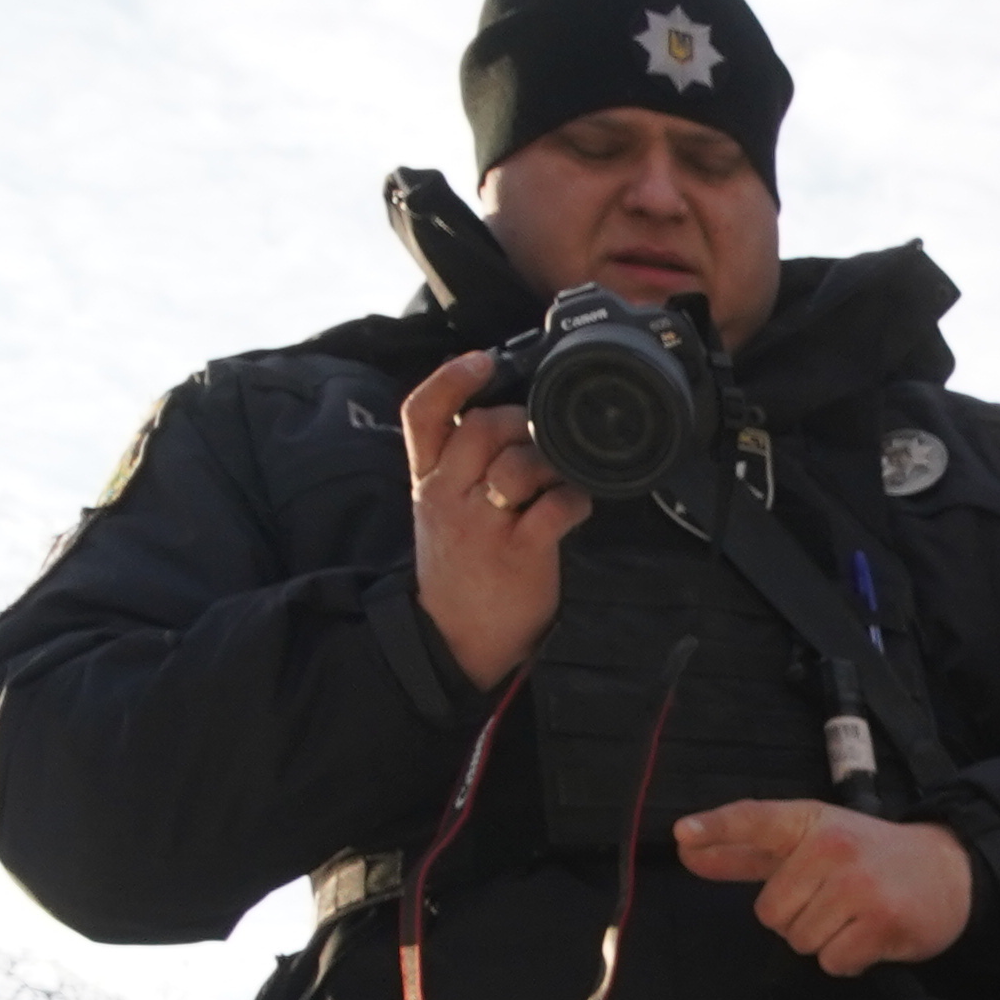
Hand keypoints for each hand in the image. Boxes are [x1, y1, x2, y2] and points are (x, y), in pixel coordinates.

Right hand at [401, 350, 584, 691]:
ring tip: (560, 475)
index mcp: (426, 480)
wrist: (453, 638)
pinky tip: (576, 505)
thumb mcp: (439, 509)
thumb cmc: (458, 568)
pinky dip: (575, 499)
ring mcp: (482, 524)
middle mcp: (448, 496)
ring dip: (551, 460)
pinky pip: (555, 507)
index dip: (450, 378)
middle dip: (521, 421)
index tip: (482, 360)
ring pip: (518, 463)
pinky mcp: (518, 553)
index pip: (423, 414)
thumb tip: (501, 418)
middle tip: (541, 436)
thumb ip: (458, 464)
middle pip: (482, 427)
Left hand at [675, 800, 975, 975]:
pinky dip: (847, 959)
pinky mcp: (882, 922)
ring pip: (800, 940)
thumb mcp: (811, 843)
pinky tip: (868, 937)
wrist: (950, 871)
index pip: (756, 820)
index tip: (681, 836)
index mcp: (810, 823)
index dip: (718, 828)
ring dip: (823, 940)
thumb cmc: (869, 857)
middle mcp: (832, 848)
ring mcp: (859, 886)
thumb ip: (748, 852)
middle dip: (796, 918)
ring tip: (854, 918)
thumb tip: (688, 851)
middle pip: (771, 913)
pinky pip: (833, 961)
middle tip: (832, 902)